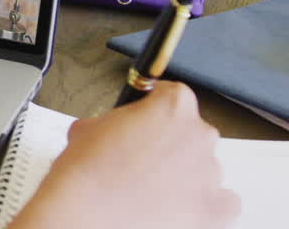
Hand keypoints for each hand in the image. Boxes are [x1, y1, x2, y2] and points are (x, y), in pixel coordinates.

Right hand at [11, 82, 239, 228]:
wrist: (85, 214)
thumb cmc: (86, 172)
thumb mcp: (88, 127)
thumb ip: (117, 122)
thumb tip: (120, 131)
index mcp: (172, 107)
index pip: (174, 95)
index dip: (155, 108)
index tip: (145, 119)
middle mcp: (198, 136)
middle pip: (192, 132)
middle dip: (169, 143)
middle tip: (140, 159)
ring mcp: (211, 173)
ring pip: (204, 168)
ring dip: (183, 175)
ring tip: (149, 190)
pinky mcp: (216, 210)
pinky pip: (224, 201)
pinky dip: (205, 203)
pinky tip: (178, 206)